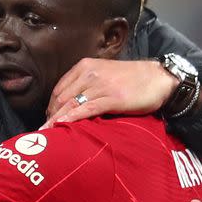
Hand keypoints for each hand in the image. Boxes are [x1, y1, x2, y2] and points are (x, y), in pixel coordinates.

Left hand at [42, 58, 177, 127]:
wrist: (158, 78)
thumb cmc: (132, 79)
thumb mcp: (104, 75)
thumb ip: (87, 85)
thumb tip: (72, 104)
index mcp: (85, 66)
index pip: (59, 88)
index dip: (50, 106)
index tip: (47, 121)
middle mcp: (89, 73)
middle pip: (61, 98)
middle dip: (50, 116)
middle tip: (43, 133)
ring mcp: (100, 85)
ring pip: (71, 104)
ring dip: (56, 120)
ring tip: (45, 134)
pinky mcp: (112, 98)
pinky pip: (87, 108)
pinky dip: (72, 118)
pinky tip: (61, 126)